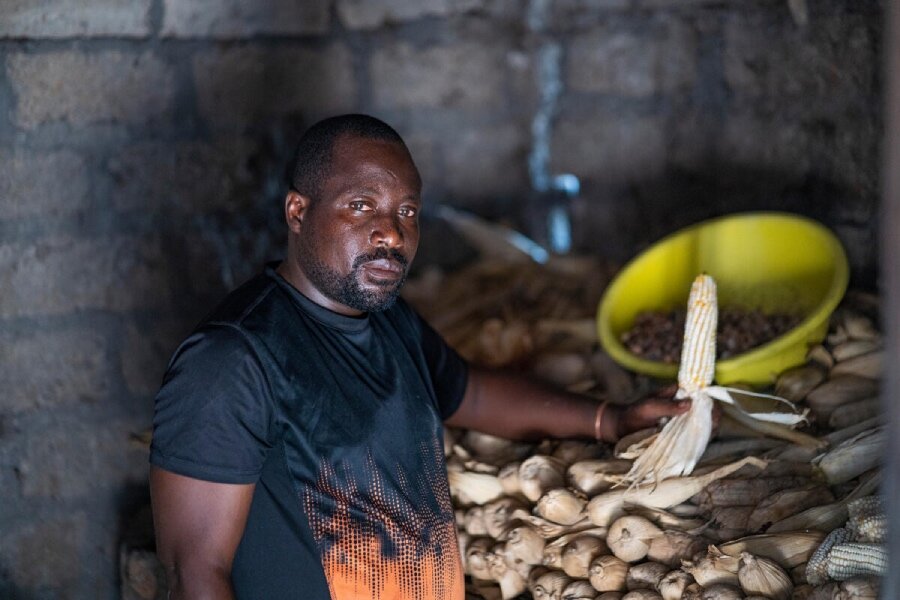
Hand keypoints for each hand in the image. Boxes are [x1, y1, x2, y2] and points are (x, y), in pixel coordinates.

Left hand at [606, 386, 721, 441]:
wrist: (623, 427)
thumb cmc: (635, 413)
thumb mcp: (650, 407)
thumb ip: (668, 406)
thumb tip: (690, 403)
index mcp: (678, 393)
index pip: (701, 391)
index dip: (711, 398)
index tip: (713, 408)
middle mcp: (684, 405)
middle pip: (707, 408)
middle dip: (713, 415)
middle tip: (713, 423)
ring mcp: (684, 419)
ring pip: (705, 421)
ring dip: (710, 426)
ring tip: (710, 432)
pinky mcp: (682, 433)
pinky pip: (697, 434)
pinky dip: (703, 436)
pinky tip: (704, 439)